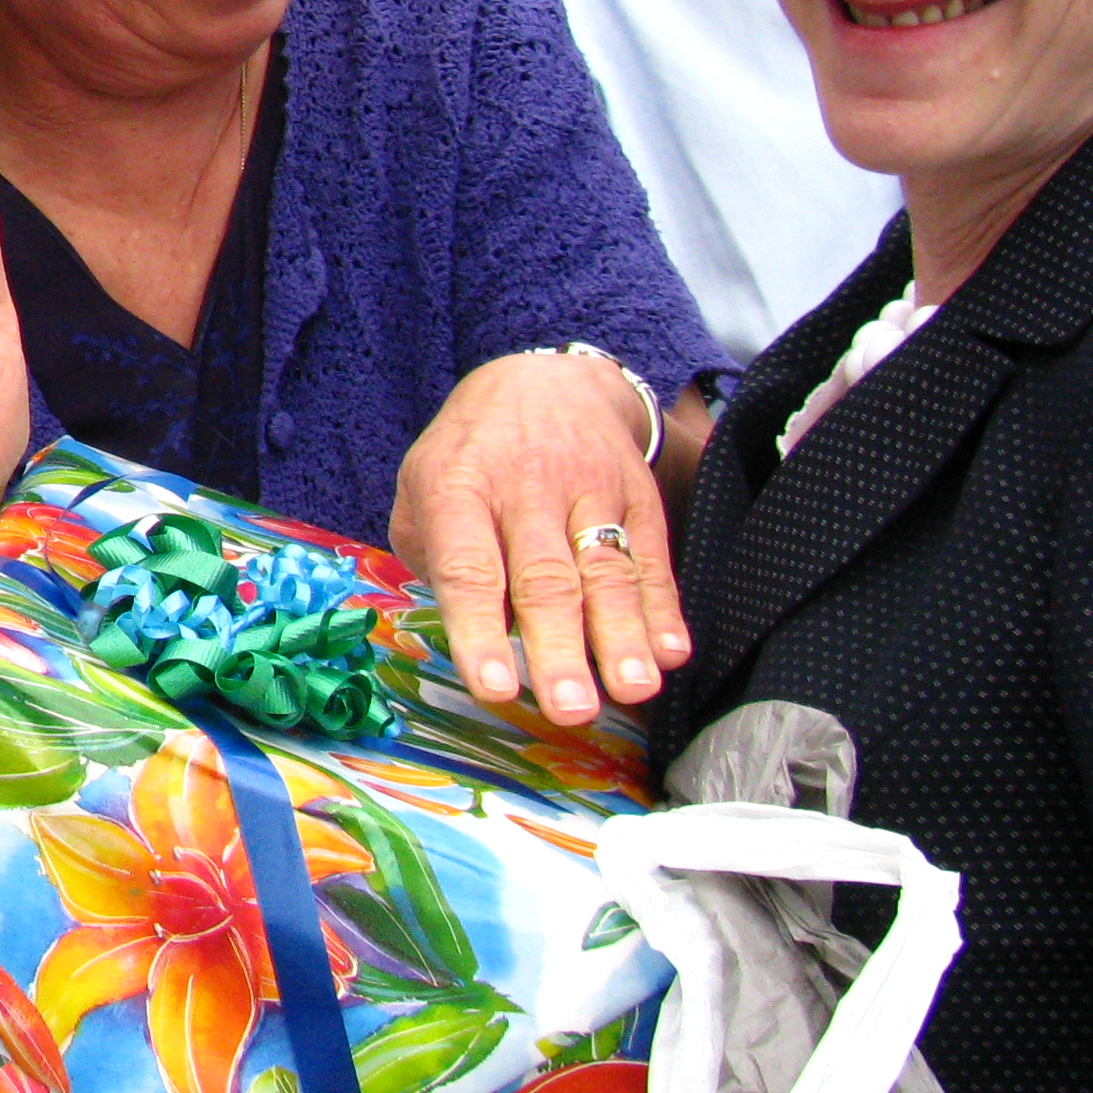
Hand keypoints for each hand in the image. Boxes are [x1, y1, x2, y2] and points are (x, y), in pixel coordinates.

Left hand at [389, 350, 689, 725]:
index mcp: (459, 487)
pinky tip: (671, 652)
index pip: (469, 567)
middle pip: (546, 579)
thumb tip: (468, 627)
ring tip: (632, 690)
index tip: (495, 687)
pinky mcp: (638, 496)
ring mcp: (589, 490)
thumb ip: (431, 556)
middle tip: (570, 710)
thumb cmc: (471, 457)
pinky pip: (653, 557)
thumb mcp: (421, 488)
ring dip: (621, 637)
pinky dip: (665, 608)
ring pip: (607, 571)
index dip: (481, 630)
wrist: (547, 383)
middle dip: (560, 649)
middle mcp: (526, 488)